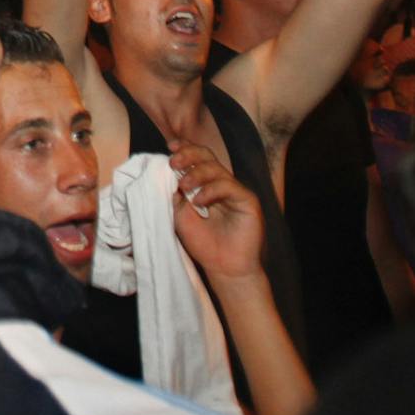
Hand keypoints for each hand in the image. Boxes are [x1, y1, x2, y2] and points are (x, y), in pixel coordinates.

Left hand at [166, 142, 264, 282]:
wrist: (224, 268)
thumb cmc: (203, 243)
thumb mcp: (179, 213)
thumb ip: (175, 192)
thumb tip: (167, 172)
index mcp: (204, 184)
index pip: (196, 158)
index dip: (185, 148)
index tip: (169, 146)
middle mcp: (220, 184)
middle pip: (207, 157)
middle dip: (188, 155)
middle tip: (173, 162)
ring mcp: (235, 191)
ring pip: (216, 169)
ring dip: (196, 173)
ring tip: (184, 186)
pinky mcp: (247, 201)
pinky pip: (228, 185)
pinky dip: (210, 190)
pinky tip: (198, 201)